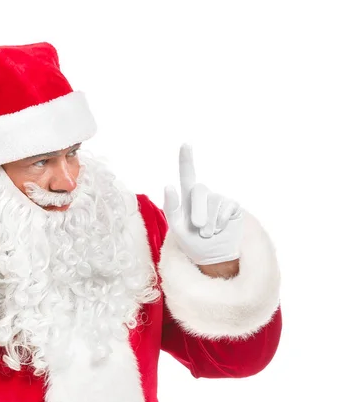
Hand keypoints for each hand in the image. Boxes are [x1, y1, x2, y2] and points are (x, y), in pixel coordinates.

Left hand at [163, 144, 243, 265]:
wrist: (213, 258)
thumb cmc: (191, 243)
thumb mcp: (176, 229)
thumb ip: (171, 208)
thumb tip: (169, 185)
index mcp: (187, 199)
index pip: (187, 176)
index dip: (186, 159)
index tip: (186, 144)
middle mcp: (204, 197)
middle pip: (199, 190)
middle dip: (197, 210)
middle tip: (197, 228)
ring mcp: (219, 201)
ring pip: (214, 201)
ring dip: (209, 221)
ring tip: (207, 234)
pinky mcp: (233, 208)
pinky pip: (228, 206)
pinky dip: (221, 220)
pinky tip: (220, 230)